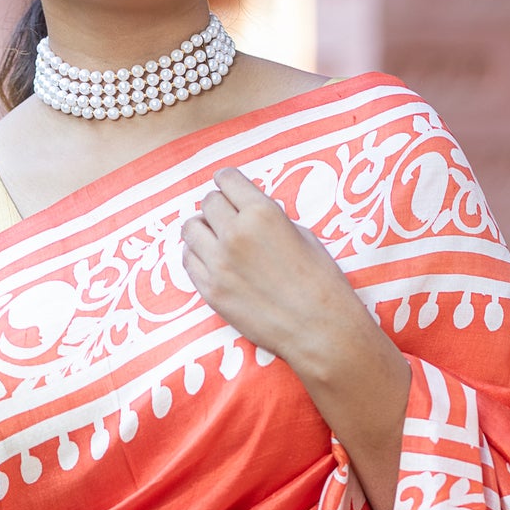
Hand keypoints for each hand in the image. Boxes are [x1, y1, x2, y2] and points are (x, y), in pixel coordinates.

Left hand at [180, 165, 370, 386]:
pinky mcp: (210, 291)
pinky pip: (188, 261)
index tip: (227, 186)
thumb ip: (268, 219)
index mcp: (262, 213)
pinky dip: (197, 256)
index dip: (228, 182)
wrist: (320, 329)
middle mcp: (235, 234)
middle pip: (208, 203)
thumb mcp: (302, 234)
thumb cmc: (321, 282)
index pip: (227, 180)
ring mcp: (218, 264)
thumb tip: (246, 212)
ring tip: (215, 238)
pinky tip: (212, 261)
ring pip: (190, 230)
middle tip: (227, 216)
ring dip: (202, 229)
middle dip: (218, 206)